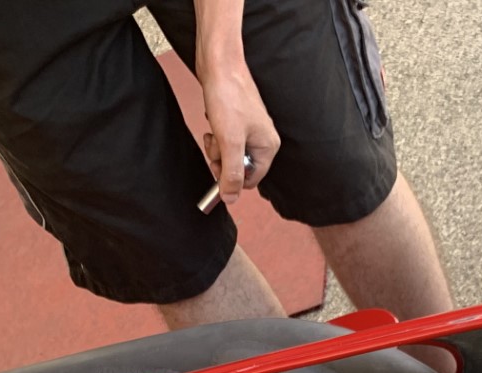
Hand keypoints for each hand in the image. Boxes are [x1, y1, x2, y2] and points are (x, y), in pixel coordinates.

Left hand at [198, 59, 278, 204]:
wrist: (220, 65)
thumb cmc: (228, 97)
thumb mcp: (229, 142)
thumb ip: (231, 174)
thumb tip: (230, 199)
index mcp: (268, 147)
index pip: (250, 180)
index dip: (231, 179)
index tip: (217, 168)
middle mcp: (263, 140)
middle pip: (239, 168)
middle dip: (222, 161)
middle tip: (215, 145)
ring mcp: (250, 130)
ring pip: (230, 154)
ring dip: (217, 147)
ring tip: (214, 130)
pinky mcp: (238, 121)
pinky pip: (225, 140)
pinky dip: (216, 135)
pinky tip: (213, 121)